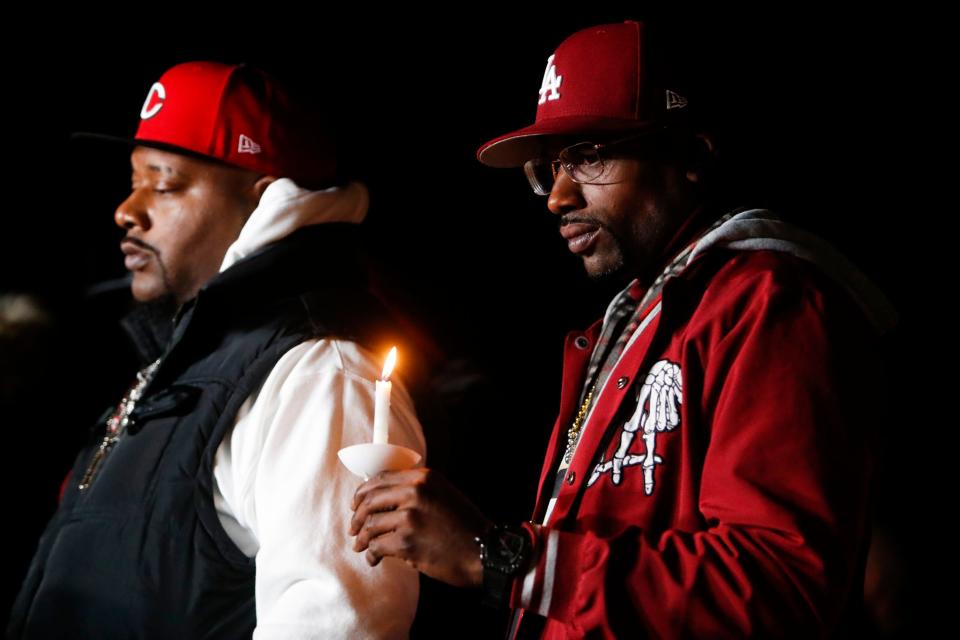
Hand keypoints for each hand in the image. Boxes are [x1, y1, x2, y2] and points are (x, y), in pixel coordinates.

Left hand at [350, 468, 491, 587]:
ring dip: (362, 538)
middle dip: (358, 517)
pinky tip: (374, 559)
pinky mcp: (406, 541)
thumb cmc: (466, 527)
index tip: (356, 504)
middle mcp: (415, 492)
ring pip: (370, 524)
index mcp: (423, 478)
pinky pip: (377, 546)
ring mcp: (410, 517)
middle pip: (370, 500)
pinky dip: (372, 554)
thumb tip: (385, 499)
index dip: (362, 492)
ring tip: (361, 547)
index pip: (380, 479)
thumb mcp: (444, 495)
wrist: (485, 552)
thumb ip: (418, 491)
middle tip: (354, 529)